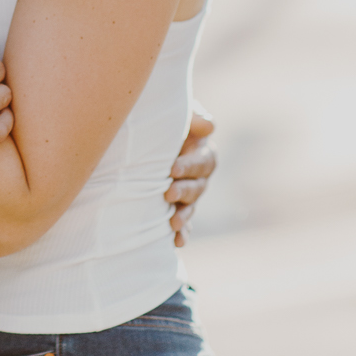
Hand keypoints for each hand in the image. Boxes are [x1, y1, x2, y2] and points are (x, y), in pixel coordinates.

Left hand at [165, 108, 216, 247]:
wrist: (147, 137)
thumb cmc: (165, 120)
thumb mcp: (179, 112)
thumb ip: (193, 116)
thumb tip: (208, 126)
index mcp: (202, 152)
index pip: (203, 161)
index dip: (189, 166)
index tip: (171, 169)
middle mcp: (199, 175)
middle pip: (198, 186)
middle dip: (184, 191)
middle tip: (168, 193)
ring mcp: (189, 193)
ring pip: (191, 206)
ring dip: (183, 215)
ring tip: (173, 222)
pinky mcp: (178, 206)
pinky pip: (184, 222)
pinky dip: (182, 233)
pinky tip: (177, 242)